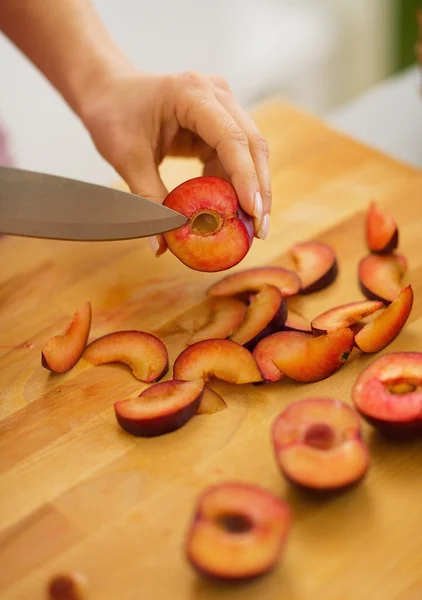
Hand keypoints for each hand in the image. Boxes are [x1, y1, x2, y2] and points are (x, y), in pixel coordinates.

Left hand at [81, 69, 271, 254]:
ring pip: (250, 152)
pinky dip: (234, 185)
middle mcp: (216, 94)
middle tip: (259, 230)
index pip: (231, 139)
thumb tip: (161, 246)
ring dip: (252, 190)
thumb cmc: (114, 114)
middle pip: (252, 145)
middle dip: (259, 190)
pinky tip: (230, 210)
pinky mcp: (219, 123)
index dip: (246, 178)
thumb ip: (148, 200)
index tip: (253, 212)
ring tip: (250, 227)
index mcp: (193, 94)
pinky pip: (235, 157)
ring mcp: (221, 106)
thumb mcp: (127, 159)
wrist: (108, 90)